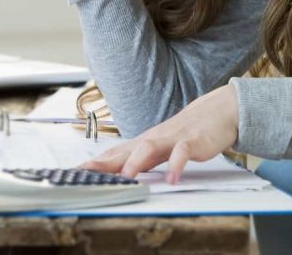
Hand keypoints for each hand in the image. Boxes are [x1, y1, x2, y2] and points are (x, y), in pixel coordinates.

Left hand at [81, 84, 239, 183]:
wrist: (216, 111)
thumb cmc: (186, 132)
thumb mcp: (161, 147)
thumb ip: (141, 160)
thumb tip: (119, 173)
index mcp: (144, 142)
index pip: (115, 153)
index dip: (95, 163)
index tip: (75, 172)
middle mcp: (154, 138)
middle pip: (125, 150)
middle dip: (105, 162)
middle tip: (85, 173)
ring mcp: (172, 138)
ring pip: (149, 147)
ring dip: (136, 162)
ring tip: (126, 178)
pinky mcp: (192, 141)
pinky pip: (182, 153)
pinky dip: (176, 166)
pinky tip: (172, 179)